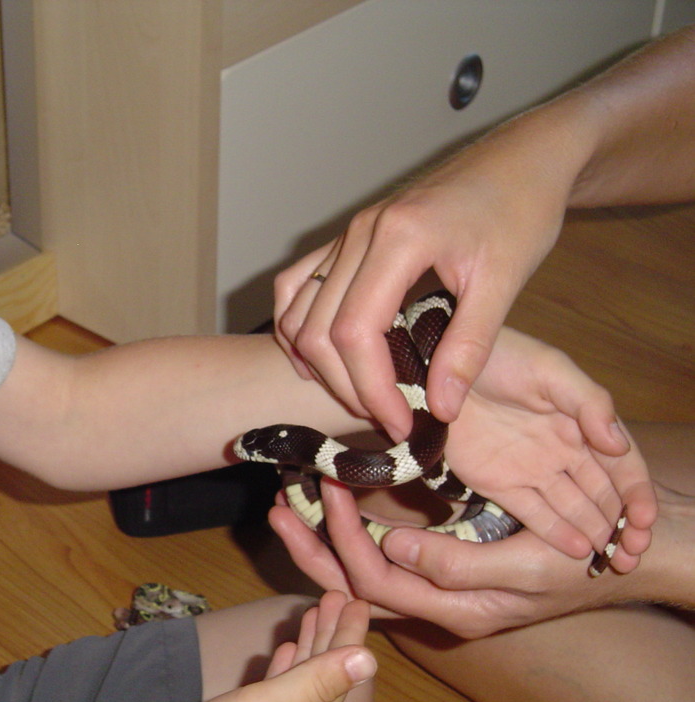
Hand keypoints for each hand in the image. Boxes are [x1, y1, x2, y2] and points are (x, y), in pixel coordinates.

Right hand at [77, 593, 374, 701]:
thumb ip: (317, 682)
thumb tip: (370, 660)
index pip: (341, 672)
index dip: (349, 634)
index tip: (358, 600)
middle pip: (324, 675)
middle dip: (331, 634)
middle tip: (337, 597)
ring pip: (302, 680)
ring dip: (310, 645)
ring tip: (314, 614)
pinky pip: (279, 690)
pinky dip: (285, 667)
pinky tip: (284, 652)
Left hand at [272, 482, 635, 638]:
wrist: (619, 553)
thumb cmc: (579, 563)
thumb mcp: (526, 567)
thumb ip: (459, 564)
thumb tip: (394, 548)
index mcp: (452, 609)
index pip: (375, 581)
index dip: (344, 539)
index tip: (329, 487)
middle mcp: (434, 601)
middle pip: (352, 586)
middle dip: (311, 548)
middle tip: (277, 505)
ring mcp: (434, 584)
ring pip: (360, 573)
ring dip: (321, 541)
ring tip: (287, 505)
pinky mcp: (439, 564)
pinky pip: (381, 557)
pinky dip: (350, 534)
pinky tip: (331, 506)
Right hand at [273, 123, 574, 442]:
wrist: (522, 157)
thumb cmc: (521, 210)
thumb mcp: (505, 282)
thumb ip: (468, 347)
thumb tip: (441, 409)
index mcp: (397, 238)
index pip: (355, 331)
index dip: (370, 388)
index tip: (402, 423)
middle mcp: (360, 233)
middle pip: (318, 329)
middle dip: (346, 385)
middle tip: (389, 418)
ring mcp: (348, 233)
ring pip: (299, 312)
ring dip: (319, 363)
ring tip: (363, 395)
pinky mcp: (348, 238)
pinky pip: (298, 287)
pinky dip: (299, 327)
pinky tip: (322, 359)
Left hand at [445, 327, 655, 563]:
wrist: (442, 363)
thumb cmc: (502, 358)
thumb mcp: (552, 370)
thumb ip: (589, 403)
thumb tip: (619, 445)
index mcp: (582, 424)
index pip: (622, 466)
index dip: (637, 494)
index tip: (647, 521)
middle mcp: (562, 452)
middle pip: (601, 495)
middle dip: (621, 525)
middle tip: (633, 555)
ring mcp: (530, 469)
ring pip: (570, 508)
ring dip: (592, 533)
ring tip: (609, 560)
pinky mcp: (496, 482)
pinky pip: (531, 511)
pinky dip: (554, 531)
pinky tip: (575, 549)